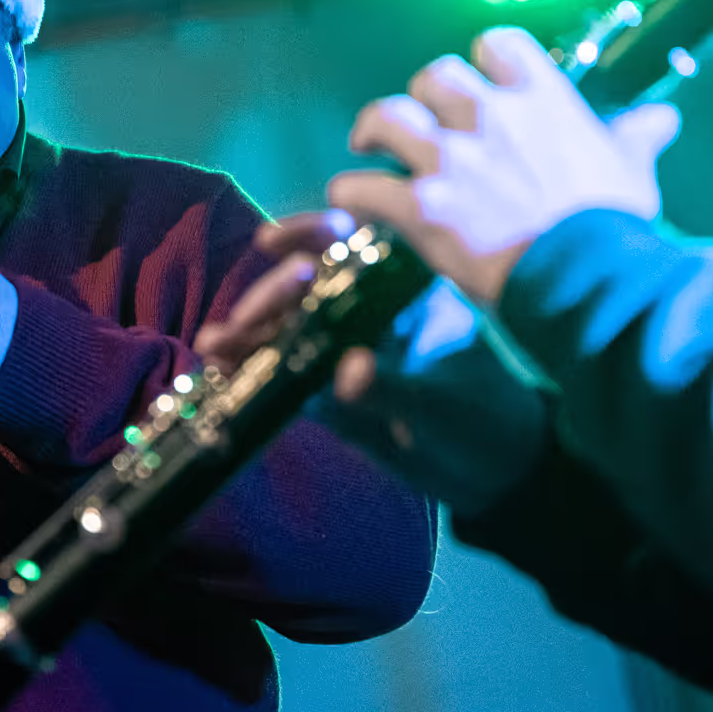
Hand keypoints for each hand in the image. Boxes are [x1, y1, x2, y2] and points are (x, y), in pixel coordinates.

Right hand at [196, 216, 550, 516]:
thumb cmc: (486, 422)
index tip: (271, 243)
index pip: (351, 246)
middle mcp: (367, 315)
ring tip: (214, 349)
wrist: (499, 476)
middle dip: (268, 299)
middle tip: (243, 324)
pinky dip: (253, 373)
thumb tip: (345, 371)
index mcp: (402, 295)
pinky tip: (221, 373)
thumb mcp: (445, 406)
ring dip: (248, 335)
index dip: (308, 235)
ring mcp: (346, 353)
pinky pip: (286, 377)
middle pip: (306, 288)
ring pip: (288, 331)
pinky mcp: (332, 395)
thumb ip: (394, 388)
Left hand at [330, 28, 680, 305]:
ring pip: (387, 117)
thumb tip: (664, 119)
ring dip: (372, 129)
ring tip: (366, 144)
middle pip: (435, 76)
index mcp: (541, 98)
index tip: (482, 80)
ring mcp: (450, 158)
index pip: (498, 45)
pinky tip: (350, 199)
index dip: (484, 60)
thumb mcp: (631, 170)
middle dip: (423, 95)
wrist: (588, 282)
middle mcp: (489, 115)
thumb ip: (636, 137)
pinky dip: (351, 192)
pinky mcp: (421, 206)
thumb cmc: (613, 226)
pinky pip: (364, 187)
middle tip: (421, 120)